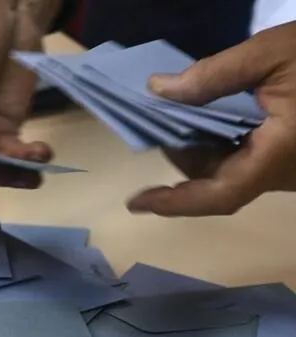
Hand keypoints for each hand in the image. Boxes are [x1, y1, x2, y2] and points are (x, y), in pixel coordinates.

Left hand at [128, 23, 295, 215]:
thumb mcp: (273, 53)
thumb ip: (213, 75)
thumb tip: (160, 90)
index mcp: (279, 155)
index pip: (218, 195)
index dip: (174, 203)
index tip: (136, 203)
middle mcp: (286, 173)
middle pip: (218, 180)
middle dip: (184, 157)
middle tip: (158, 122)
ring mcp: (293, 169)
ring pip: (234, 171)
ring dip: (204, 148)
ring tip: (179, 113)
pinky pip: (253, 160)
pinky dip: (227, 143)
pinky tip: (212, 114)